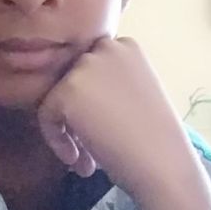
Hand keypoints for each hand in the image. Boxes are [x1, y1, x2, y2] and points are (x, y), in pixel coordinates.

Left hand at [37, 37, 195, 198]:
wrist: (163, 164)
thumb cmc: (156, 140)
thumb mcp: (134, 96)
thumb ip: (107, 86)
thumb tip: (77, 98)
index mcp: (126, 45)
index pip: (90, 70)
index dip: (91, 102)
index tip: (102, 130)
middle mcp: (106, 47)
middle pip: (72, 82)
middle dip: (77, 116)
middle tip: (89, 149)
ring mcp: (86, 66)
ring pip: (57, 99)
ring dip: (68, 131)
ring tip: (86, 160)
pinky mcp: (68, 90)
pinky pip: (47, 116)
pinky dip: (57, 141)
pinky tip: (79, 160)